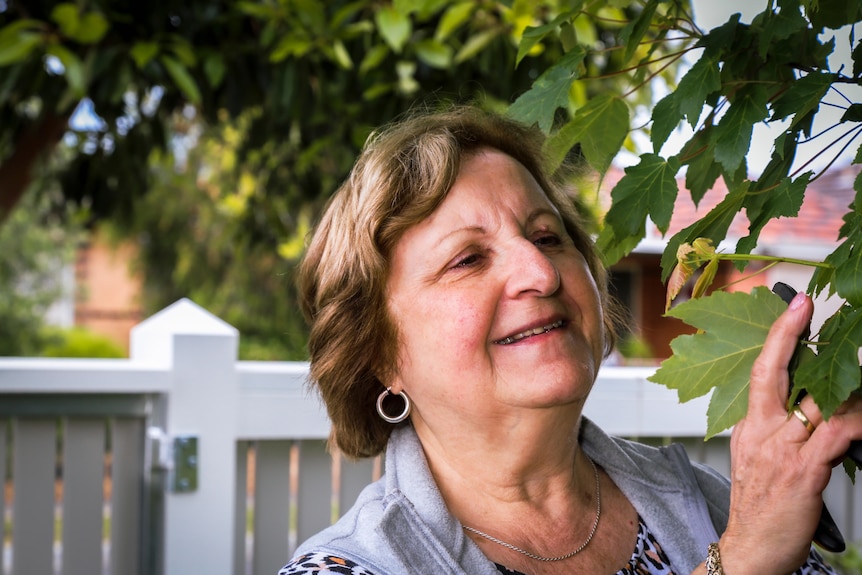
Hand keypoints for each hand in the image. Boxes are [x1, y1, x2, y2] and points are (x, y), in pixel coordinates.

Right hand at [720, 292, 861, 574]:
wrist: (750, 550)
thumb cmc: (758, 510)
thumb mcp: (757, 461)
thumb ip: (777, 431)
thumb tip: (812, 408)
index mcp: (748, 427)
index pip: (763, 371)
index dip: (780, 335)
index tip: (798, 305)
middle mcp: (761, 432)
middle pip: (783, 375)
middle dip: (800, 339)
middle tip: (823, 316)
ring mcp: (781, 451)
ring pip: (818, 401)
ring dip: (847, 385)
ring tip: (861, 379)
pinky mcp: (802, 472)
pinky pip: (837, 434)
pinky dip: (857, 419)